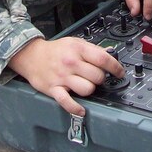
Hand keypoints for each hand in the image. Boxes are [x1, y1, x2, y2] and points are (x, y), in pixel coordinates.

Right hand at [7, 36, 123, 115]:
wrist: (32, 55)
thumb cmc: (56, 50)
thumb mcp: (75, 42)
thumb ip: (93, 49)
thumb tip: (111, 54)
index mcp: (78, 49)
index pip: (103, 59)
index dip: (115, 67)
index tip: (119, 72)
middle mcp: (71, 63)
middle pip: (97, 76)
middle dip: (101, 78)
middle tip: (96, 77)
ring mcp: (63, 77)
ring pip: (87, 89)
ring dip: (90, 89)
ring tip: (86, 85)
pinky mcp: (54, 89)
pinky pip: (67, 102)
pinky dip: (75, 108)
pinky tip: (81, 109)